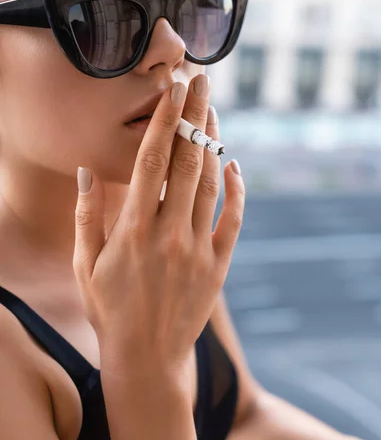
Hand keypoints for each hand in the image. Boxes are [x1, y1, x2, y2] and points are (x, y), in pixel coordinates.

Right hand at [73, 75, 244, 376]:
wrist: (146, 359)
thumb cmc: (108, 310)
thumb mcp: (84, 264)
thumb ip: (86, 214)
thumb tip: (88, 169)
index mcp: (132, 229)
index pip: (151, 160)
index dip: (164, 119)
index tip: (173, 87)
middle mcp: (169, 233)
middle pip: (186, 161)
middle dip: (194, 116)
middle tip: (201, 80)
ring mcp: (198, 250)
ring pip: (211, 185)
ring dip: (214, 144)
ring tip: (214, 113)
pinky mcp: (218, 267)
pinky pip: (232, 221)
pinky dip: (236, 192)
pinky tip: (235, 166)